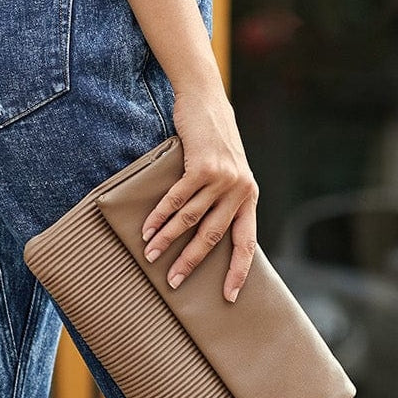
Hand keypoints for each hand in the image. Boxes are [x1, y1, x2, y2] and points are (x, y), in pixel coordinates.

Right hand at [141, 87, 258, 302]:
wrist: (207, 101)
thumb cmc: (213, 141)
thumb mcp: (228, 172)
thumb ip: (223, 199)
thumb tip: (204, 236)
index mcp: (249, 197)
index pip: (246, 243)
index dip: (238, 271)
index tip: (229, 296)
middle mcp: (240, 190)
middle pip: (212, 237)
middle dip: (190, 262)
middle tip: (174, 283)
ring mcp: (222, 178)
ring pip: (190, 220)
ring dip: (167, 240)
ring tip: (150, 255)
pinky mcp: (202, 166)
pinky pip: (177, 199)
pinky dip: (160, 215)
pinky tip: (148, 229)